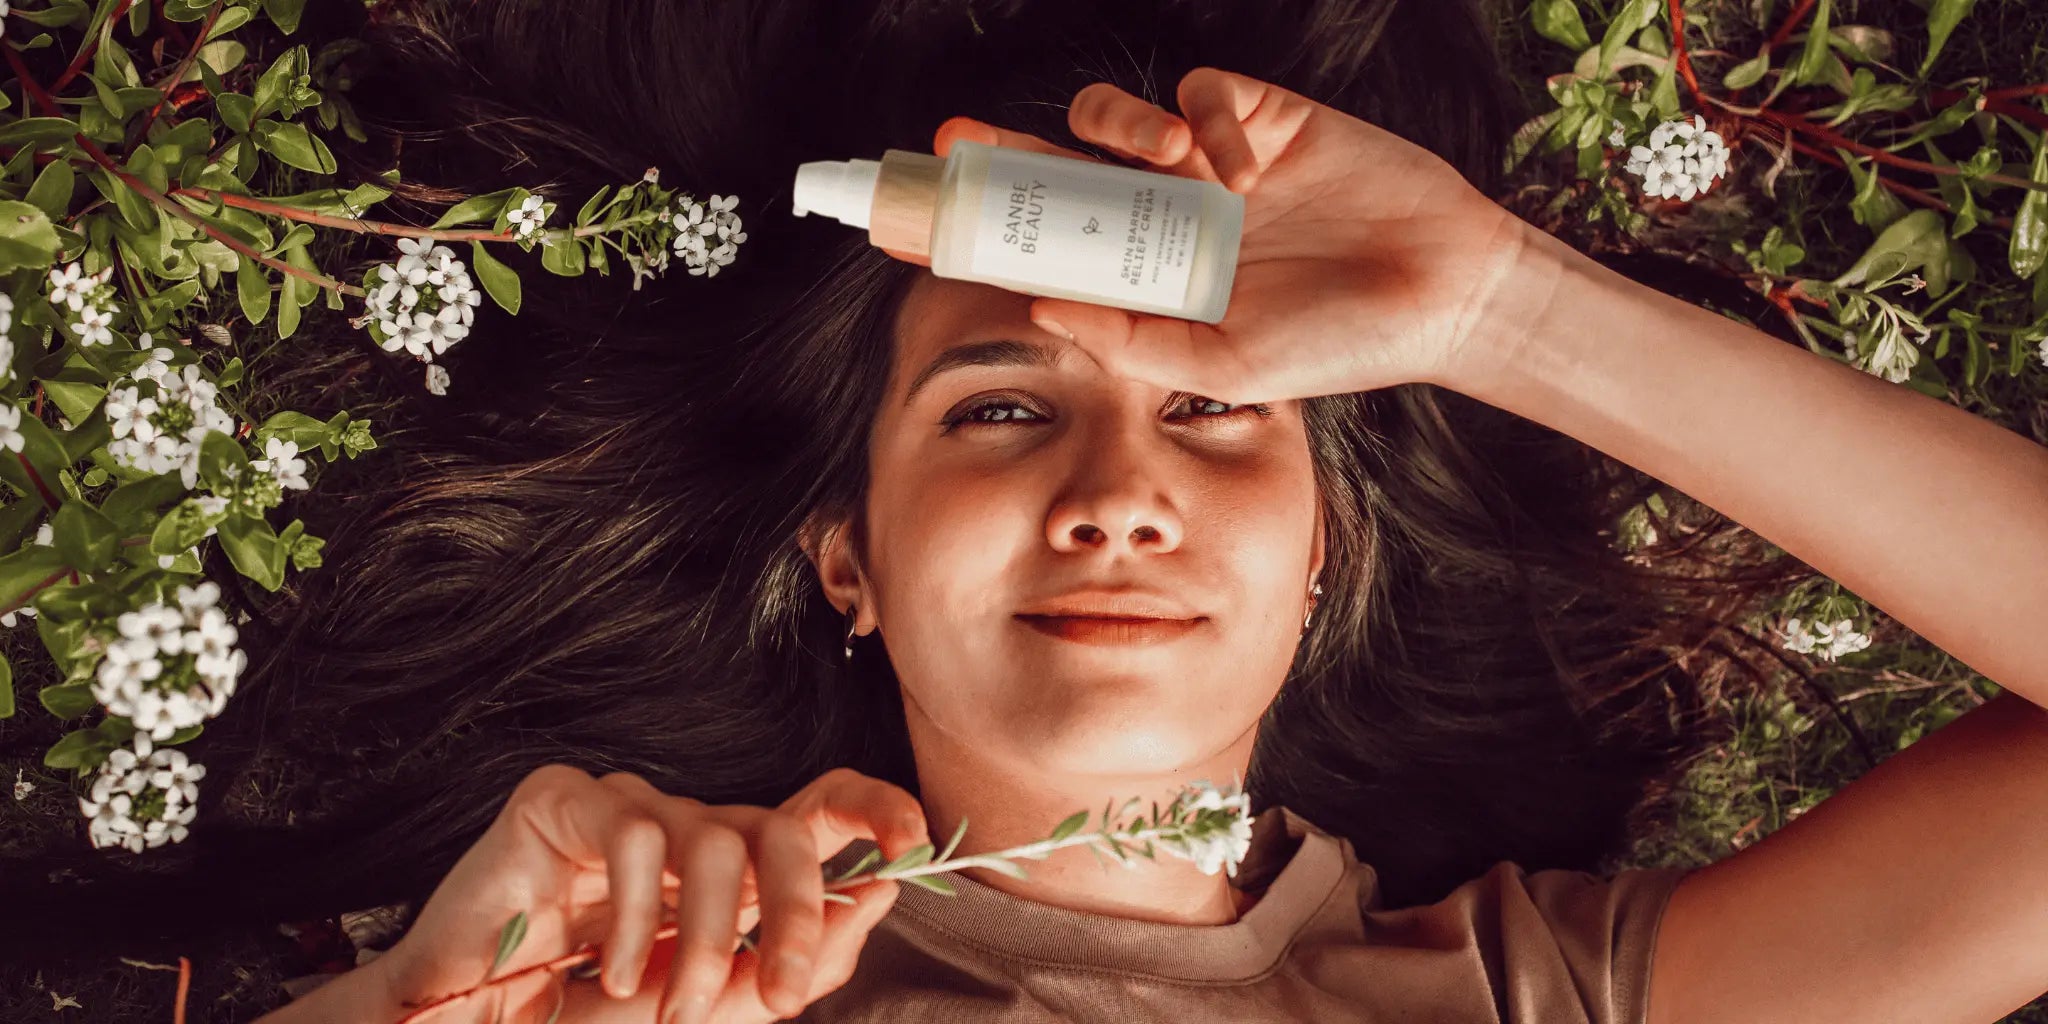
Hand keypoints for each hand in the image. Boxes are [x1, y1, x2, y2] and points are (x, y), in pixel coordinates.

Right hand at [371, 765, 928, 1023]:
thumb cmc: (588, 1020)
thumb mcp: (713, 1004)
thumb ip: (794, 960)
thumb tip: (880, 889)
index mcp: (728, 870)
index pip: (816, 811)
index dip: (873, 808)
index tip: (914, 841)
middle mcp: (686, 827)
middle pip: (780, 826)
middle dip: (800, 910)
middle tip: (788, 991)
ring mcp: (625, 807)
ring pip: (716, 839)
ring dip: (706, 942)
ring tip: (667, 1008)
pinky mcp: (562, 799)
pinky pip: (634, 836)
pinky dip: (634, 922)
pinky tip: (609, 973)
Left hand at [918, 67, 1544, 401]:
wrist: (1440, 297)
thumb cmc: (1335, 342)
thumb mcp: (1222, 363)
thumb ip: (1131, 338)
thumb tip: (1040, 306)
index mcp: (1151, 272)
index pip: (1053, 244)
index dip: (991, 229)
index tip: (919, 228)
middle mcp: (1168, 213)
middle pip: (1062, 167)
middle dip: (1004, 153)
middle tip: (952, 145)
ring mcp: (1211, 163)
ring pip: (1119, 117)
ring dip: (1119, 130)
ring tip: (1160, 164)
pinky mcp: (1264, 118)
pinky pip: (1205, 92)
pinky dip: (1208, 119)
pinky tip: (1244, 167)